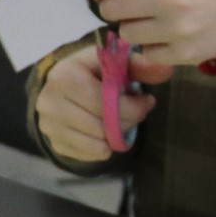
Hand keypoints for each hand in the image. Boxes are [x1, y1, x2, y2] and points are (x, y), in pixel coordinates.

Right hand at [36, 42, 154, 162]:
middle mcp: (50, 101)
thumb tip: (166, 70)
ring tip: (121, 121)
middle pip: (102, 125)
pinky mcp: (54, 143)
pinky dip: (104, 146)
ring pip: (97, 142)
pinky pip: (89, 154)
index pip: (104, 101)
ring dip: (117, 135)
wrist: (58, 87)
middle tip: (136, 113)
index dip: (132, 105)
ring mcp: (49, 125)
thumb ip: (138, 65)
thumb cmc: (90, 72)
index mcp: (64, 75)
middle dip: (127, 121)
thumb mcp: (111, 62)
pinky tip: (106, 132)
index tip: (146, 101)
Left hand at [90, 0, 215, 68]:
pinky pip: (147, 53)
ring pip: (126, 34)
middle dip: (115, 6)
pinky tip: (169, 35)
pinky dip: (152, 46)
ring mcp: (176, 29)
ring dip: (134, 27)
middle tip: (132, 5)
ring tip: (155, 20)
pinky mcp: (184, 54)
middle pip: (111, 8)